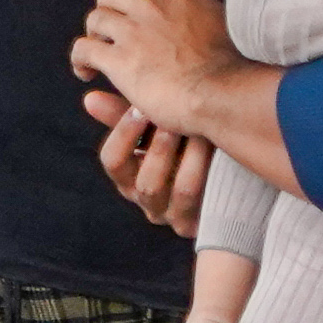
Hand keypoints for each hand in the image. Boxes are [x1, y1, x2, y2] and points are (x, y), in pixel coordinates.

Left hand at [74, 0, 252, 131]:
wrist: (223, 94)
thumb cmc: (234, 71)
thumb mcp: (226, 26)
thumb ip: (203, 16)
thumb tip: (203, 21)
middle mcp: (153, 6)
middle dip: (107, 10)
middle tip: (112, 32)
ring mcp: (133, 31)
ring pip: (94, 19)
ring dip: (94, 35)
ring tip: (99, 54)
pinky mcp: (119, 60)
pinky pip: (83, 49)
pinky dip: (80, 60)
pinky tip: (86, 72)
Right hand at [85, 95, 217, 238]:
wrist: (232, 176)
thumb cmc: (188, 145)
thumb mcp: (158, 129)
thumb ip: (126, 115)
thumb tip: (90, 98)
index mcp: (130, 177)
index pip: (112, 161)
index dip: (123, 133)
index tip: (140, 107)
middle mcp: (146, 200)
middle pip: (141, 181)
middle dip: (158, 146)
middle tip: (175, 118)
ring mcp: (169, 216)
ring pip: (167, 190)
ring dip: (181, 157)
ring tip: (196, 129)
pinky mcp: (192, 224)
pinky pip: (190, 198)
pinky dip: (198, 169)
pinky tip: (212, 146)